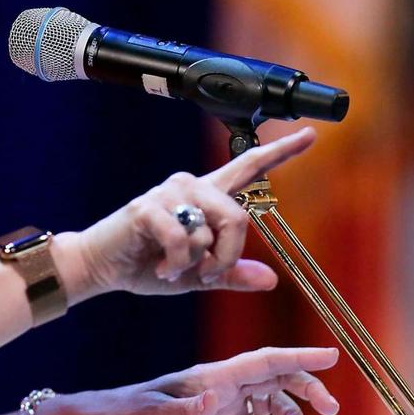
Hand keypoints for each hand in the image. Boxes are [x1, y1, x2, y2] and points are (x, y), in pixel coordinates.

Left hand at [43, 346, 340, 414]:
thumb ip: (186, 409)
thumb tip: (216, 399)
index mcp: (212, 377)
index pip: (264, 361)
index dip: (299, 357)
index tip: (332, 355)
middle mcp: (222, 388)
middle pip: (276, 380)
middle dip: (306, 389)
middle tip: (330, 407)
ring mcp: (221, 409)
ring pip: (270, 405)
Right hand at [72, 127, 315, 297]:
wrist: (102, 267)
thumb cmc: (149, 266)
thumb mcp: (196, 275)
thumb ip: (231, 274)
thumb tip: (271, 279)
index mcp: (206, 197)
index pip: (248, 167)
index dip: (281, 152)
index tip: (310, 135)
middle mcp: (191, 186)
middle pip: (237, 216)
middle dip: (228, 255)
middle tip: (207, 274)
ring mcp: (168, 193)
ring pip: (211, 230)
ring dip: (198, 262)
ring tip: (175, 269)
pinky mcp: (147, 207)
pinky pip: (182, 239)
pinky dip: (177, 264)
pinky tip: (161, 268)